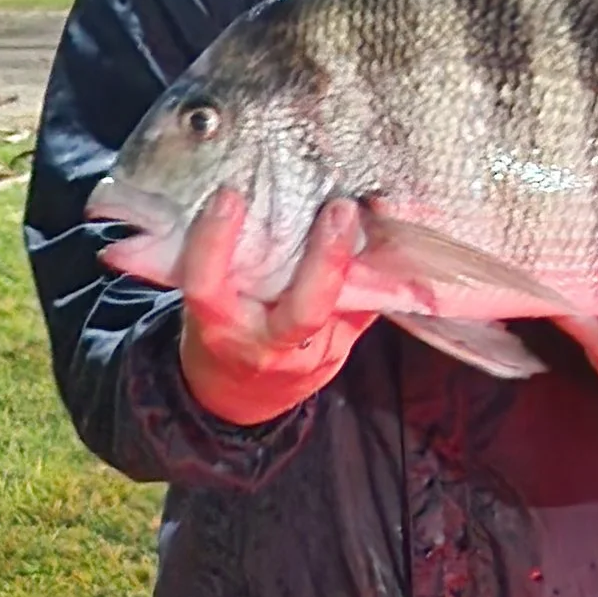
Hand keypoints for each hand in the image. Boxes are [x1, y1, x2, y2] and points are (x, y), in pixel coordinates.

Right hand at [178, 190, 374, 426]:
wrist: (240, 400)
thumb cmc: (220, 336)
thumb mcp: (206, 306)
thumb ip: (224, 265)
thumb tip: (251, 196)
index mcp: (218, 326)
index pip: (207, 285)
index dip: (214, 243)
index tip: (228, 197)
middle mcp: (265, 345)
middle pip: (303, 311)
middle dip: (326, 260)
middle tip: (339, 208)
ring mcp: (308, 355)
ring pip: (346, 309)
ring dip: (364, 259)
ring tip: (376, 210)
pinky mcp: (339, 352)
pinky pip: (366, 310)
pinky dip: (380, 272)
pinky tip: (392, 235)